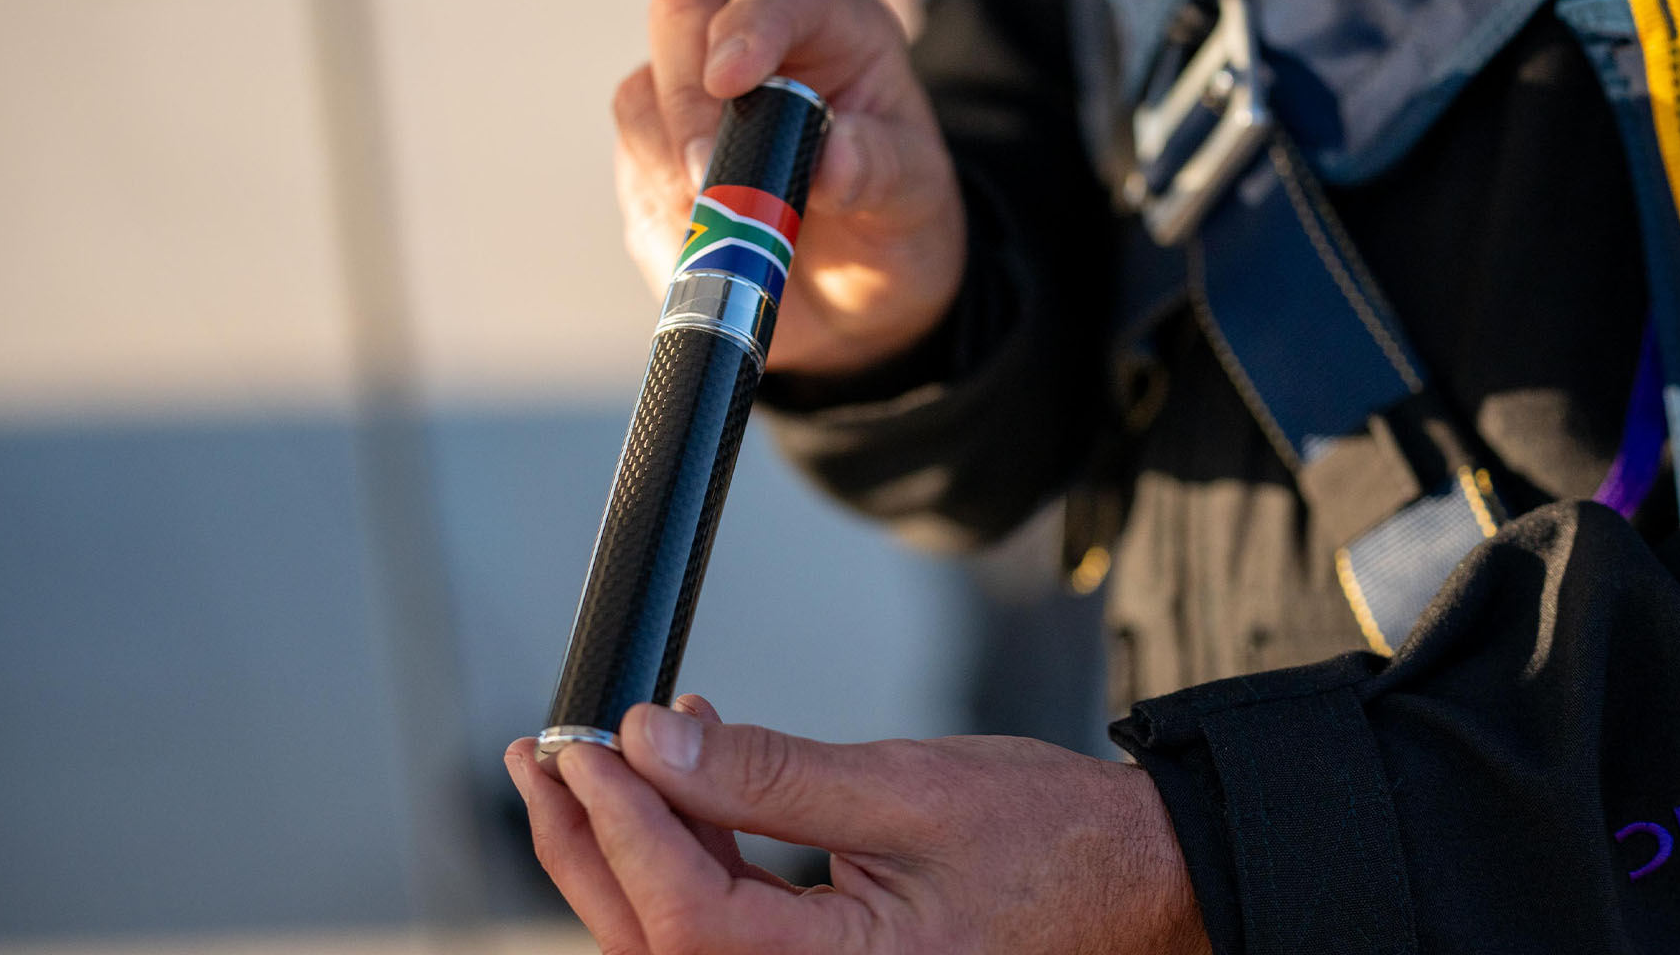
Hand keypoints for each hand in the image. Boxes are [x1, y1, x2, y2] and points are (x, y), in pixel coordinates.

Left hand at [504, 696, 1208, 953]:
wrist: (1137, 879)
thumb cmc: (1056, 844)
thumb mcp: (910, 788)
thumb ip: (772, 775)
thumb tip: (656, 744)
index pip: (689, 916)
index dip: (624, 827)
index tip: (589, 746)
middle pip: (656, 941)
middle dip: (585, 848)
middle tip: (543, 758)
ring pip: (677, 936)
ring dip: (624, 848)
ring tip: (596, 756)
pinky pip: (724, 924)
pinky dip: (687, 850)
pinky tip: (684, 775)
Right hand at [613, 0, 966, 375]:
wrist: (859, 295)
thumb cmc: (894, 224)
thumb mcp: (913, 200)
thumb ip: (881, 171)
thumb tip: (835, 157)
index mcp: (834, 29)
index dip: (749, 24)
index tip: (730, 80)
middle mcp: (758, 46)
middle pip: (683, 14)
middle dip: (688, 95)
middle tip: (707, 171)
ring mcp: (698, 98)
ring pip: (641, 94)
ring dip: (665, 161)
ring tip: (718, 221)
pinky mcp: (660, 157)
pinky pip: (634, 167)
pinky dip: (659, 208)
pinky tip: (703, 241)